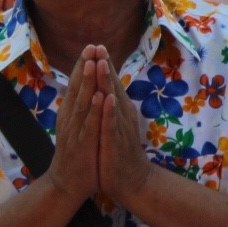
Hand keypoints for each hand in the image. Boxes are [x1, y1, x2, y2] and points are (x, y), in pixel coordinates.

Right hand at [42, 48, 102, 207]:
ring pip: (82, 102)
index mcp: (70, 113)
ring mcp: (75, 131)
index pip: (77, 85)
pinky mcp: (82, 145)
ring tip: (93, 63)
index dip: (83, 65)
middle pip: (77, 88)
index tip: (92, 46)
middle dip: (84, 66)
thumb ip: (79, 108)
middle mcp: (69, 119)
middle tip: (91, 46)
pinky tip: (101, 98)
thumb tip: (82, 89)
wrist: (68, 184)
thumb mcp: (77, 127)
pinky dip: (95, 111)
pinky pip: (90, 125)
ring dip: (88, 82)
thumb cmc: (77, 153)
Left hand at [93, 51, 154, 206]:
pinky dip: (109, 112)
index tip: (96, 46)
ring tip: (103, 64)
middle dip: (105, 66)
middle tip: (98, 46)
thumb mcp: (115, 124)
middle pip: (113, 86)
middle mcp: (122, 115)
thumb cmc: (119, 151)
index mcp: (119, 110)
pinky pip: (112, 125)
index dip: (104, 65)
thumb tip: (107, 88)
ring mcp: (120, 128)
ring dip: (108, 83)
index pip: (111, 84)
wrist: (131, 180)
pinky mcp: (116, 143)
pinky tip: (107, 100)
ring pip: (113, 101)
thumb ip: (112, 106)